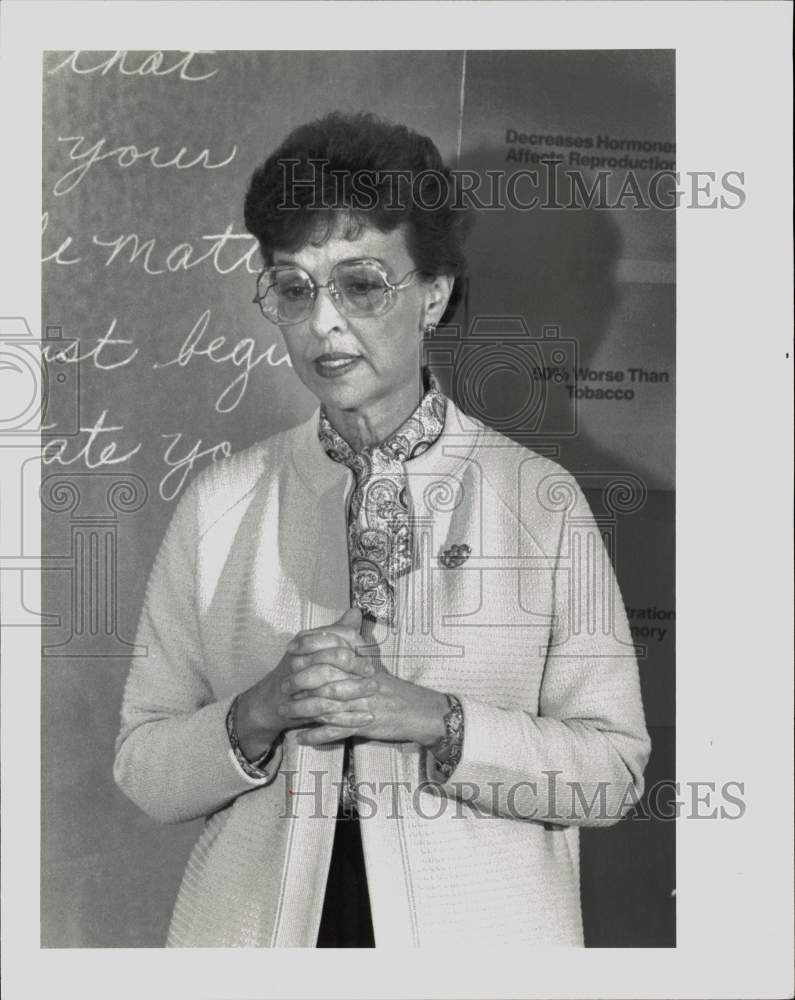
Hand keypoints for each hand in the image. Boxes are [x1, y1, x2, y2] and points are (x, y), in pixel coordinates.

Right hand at [234, 608, 375, 758]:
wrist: (269, 703)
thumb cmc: (296, 672)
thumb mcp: (314, 647)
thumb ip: (336, 631)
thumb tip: (356, 612)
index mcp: (304, 642)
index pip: (335, 636)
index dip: (355, 643)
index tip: (369, 651)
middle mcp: (299, 660)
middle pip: (334, 659)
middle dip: (358, 665)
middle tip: (374, 671)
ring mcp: (299, 685)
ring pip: (333, 686)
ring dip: (357, 690)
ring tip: (375, 690)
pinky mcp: (302, 709)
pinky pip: (330, 713)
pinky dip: (351, 718)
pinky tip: (367, 717)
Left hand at [294, 612, 448, 748]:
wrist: (419, 712)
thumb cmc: (394, 687)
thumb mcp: (376, 660)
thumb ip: (359, 639)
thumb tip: (352, 611)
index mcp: (364, 662)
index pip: (334, 648)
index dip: (310, 646)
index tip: (291, 648)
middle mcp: (362, 680)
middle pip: (325, 676)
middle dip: (300, 680)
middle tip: (282, 684)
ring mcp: (362, 703)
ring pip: (327, 704)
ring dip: (302, 710)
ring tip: (284, 711)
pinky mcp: (364, 724)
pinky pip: (336, 731)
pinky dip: (318, 735)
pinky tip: (301, 737)